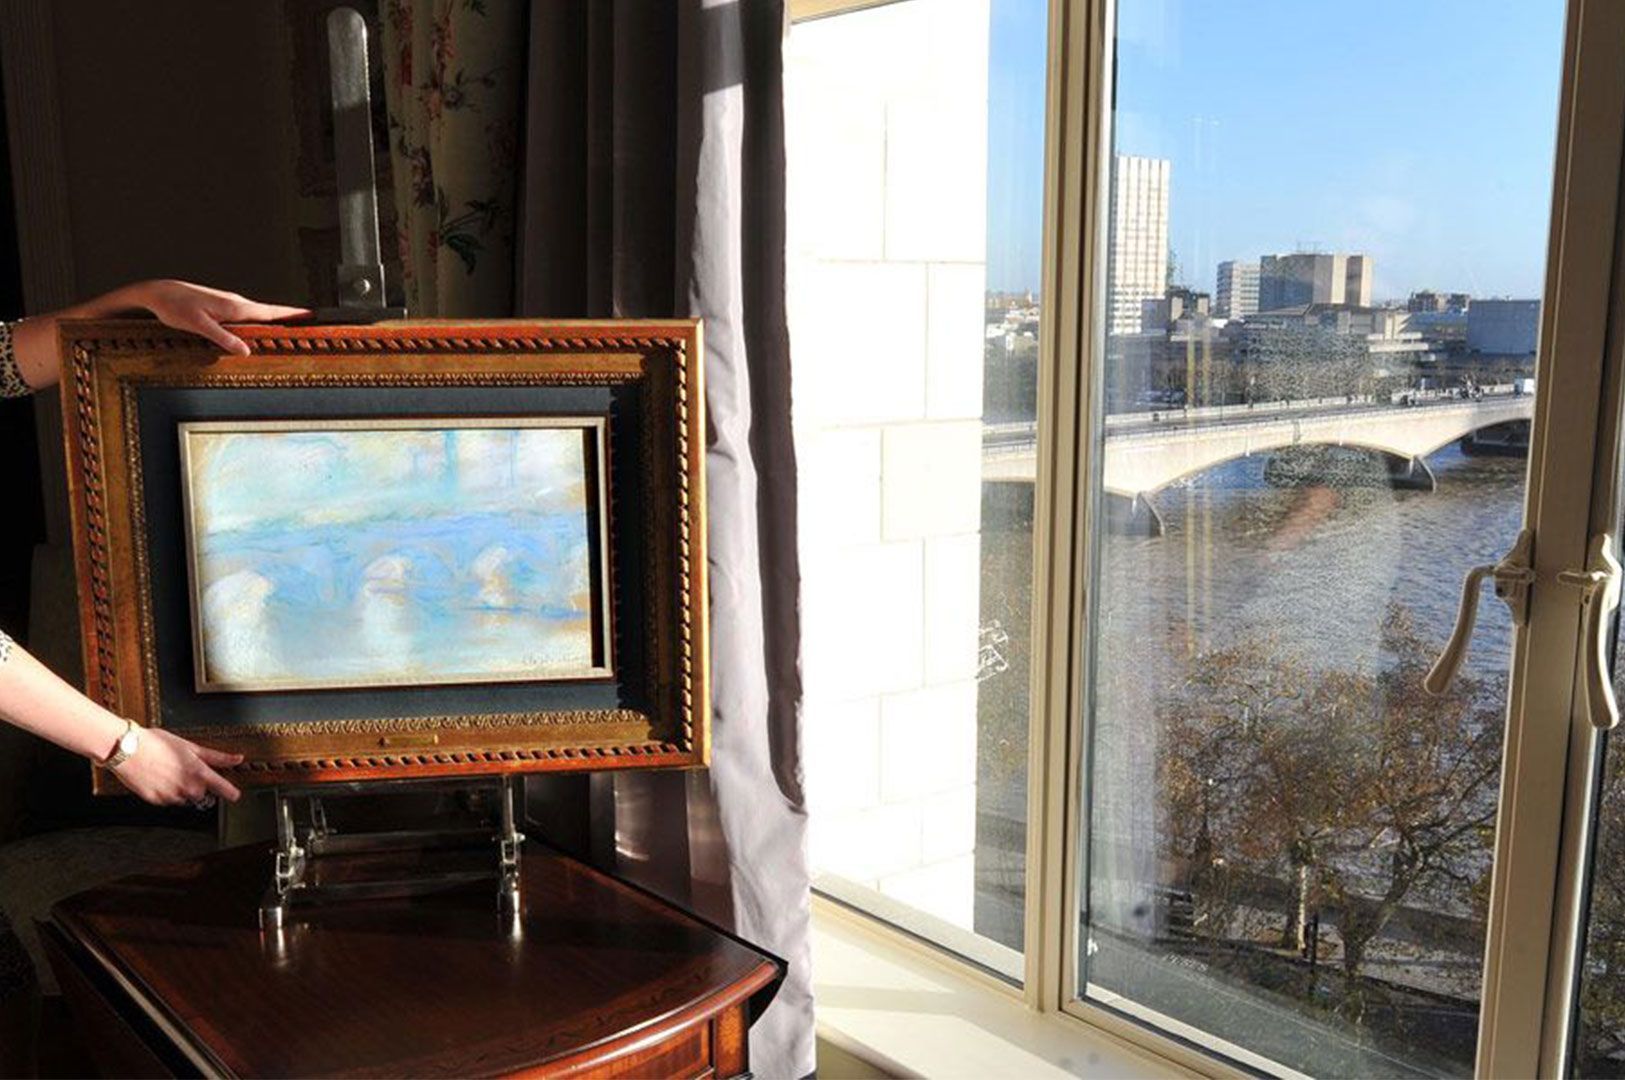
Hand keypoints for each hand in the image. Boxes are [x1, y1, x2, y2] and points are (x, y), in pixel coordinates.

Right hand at [113, 727, 243, 807]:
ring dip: (182, 790)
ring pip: (184, 799)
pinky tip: (159, 779)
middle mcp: (186, 787)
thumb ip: (216, 757)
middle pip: (201, 795)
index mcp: (198, 772)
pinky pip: (167, 800)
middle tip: (185, 772)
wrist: (127, 749)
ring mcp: (170, 795)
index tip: (236, 795)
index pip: (222, 788)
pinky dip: (166, 792)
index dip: (231, 792)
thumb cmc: (157, 743)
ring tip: (169, 773)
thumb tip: (238, 759)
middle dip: (198, 786)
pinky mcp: (156, 800)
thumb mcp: (190, 746)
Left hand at [135, 280, 308, 356]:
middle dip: (290, 317)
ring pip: (258, 314)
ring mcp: (230, 304)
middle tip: (309, 322)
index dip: (292, 314)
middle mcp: (236, 303)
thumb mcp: (198, 325)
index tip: (311, 314)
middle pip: (270, 312)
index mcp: (235, 307)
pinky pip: (247, 315)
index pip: (271, 311)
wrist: (158, 292)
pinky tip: (259, 328)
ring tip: (291, 326)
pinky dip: (260, 320)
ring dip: (275, 319)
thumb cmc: (175, 306)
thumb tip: (245, 351)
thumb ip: (223, 338)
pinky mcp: (222, 307)